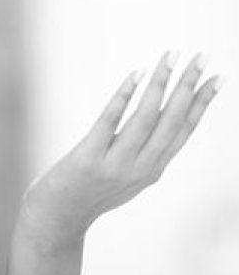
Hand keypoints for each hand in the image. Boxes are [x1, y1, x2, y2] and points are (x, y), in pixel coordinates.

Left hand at [21, 50, 223, 248]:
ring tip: (170, 57)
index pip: (183, 131)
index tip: (216, 77)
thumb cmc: (90, 193)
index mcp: (153, 170)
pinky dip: (124, 97)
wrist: (58, 218)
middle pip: (170, 121)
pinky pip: (110, 122)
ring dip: (160, 85)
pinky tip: (135, 75)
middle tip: (201, 56)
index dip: (201, 104)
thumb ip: (144, 155)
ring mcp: (115, 163)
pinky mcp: (88, 158)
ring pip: (145, 119)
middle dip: (188, 87)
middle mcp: (140, 167)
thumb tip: (157, 121)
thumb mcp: (127, 178)